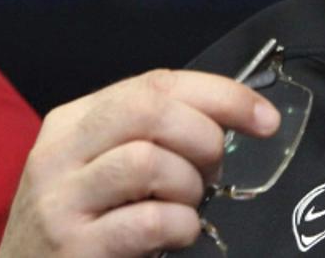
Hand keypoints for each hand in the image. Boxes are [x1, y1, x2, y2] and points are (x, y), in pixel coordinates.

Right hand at [0, 69, 279, 257]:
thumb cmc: (88, 218)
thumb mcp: (108, 164)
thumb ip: (155, 134)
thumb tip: (234, 119)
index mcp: (74, 120)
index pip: (156, 83)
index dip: (221, 95)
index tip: (265, 118)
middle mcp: (59, 153)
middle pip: (150, 111)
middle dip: (204, 136)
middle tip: (214, 171)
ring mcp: (59, 201)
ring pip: (147, 161)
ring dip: (188, 185)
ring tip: (186, 205)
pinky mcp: (72, 247)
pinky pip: (147, 221)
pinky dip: (181, 225)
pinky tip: (178, 233)